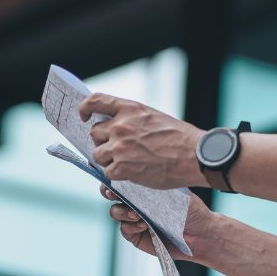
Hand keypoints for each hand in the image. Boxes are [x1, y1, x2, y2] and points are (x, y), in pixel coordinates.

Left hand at [80, 94, 206, 189]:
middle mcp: (121, 125)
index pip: (96, 101)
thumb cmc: (179, 138)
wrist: (193, 156)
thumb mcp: (153, 117)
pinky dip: (117, 174)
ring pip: (98, 154)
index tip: (83, 116)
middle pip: (94, 133)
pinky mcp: (122, 167)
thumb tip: (114, 126)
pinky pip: (107, 172)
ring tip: (128, 162)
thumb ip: (131, 119)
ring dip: (108, 159)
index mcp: (130, 109)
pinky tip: (132, 173)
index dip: (85, 108)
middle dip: (103, 142)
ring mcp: (120, 147)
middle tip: (119, 149)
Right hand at [102, 186, 214, 261]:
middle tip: (113, 194)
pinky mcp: (135, 236)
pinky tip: (144, 225)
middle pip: (110, 195)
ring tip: (136, 214)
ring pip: (115, 212)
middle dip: (109, 193)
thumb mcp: (170, 190)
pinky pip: (124, 229)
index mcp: (141, 188)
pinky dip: (131, 226)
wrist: (199, 232)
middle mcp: (134, 202)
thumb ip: (149, 183)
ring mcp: (133, 220)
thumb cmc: (188, 208)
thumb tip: (130, 174)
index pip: (120, 179)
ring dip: (122, 211)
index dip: (113, 178)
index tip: (114, 177)